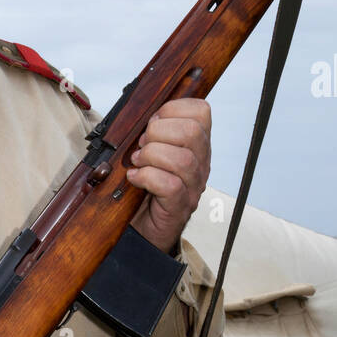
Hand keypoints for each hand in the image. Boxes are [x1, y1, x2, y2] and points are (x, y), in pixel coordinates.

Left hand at [127, 99, 211, 252]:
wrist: (145, 227)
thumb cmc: (146, 186)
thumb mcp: (150, 152)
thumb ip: (152, 132)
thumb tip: (142, 114)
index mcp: (196, 144)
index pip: (201, 111)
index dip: (172, 109)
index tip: (153, 123)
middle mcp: (201, 162)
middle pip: (192, 131)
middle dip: (158, 132)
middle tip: (142, 145)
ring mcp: (193, 185)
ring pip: (182, 159)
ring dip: (151, 156)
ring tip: (138, 162)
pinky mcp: (179, 205)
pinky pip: (170, 185)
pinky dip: (147, 177)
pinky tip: (135, 178)